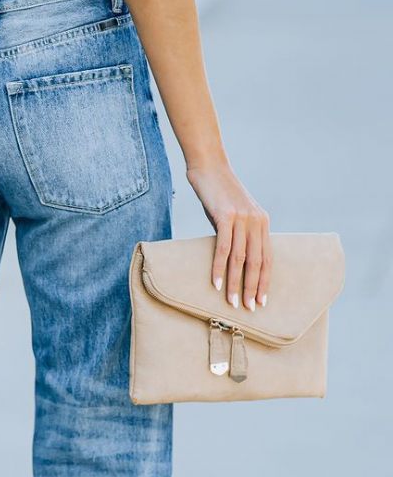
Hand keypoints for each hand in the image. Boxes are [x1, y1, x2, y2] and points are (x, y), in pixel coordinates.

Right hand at [186, 161, 271, 311]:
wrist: (209, 167)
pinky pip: (223, 247)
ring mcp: (242, 218)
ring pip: (240, 258)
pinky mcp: (226, 216)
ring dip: (236, 283)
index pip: (267, 257)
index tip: (261, 300)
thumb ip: (238, 235)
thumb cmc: (218, 195)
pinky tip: (216, 284)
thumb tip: (233, 261)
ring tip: (231, 302)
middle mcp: (256, 221)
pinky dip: (220, 268)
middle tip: (249, 309)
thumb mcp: (234, 216)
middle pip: (257, 261)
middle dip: (253, 287)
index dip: (264, 281)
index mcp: (262, 223)